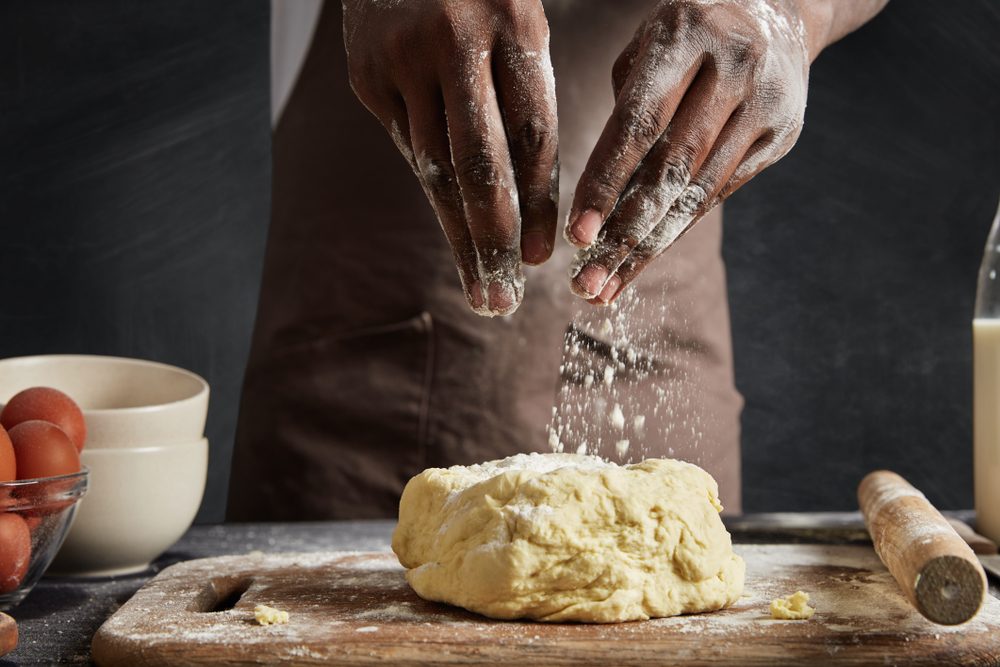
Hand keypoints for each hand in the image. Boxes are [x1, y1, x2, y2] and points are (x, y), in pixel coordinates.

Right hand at [343, 0, 558, 315]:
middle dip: (494, 238)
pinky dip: (434, 189)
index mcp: (513, 24)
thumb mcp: (519, 20)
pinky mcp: (366, 76)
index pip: (531, 134)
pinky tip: (455, 228)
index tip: (542, 257)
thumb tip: (529, 199)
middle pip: (477, 162)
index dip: (538, 203)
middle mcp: (454, 42)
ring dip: (460, 233)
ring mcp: (402, 60)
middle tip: (505, 298)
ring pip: (435, 167)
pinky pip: (409, 147)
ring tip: (481, 285)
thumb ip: (524, 93)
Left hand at [566, 0, 815, 303]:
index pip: (637, 124)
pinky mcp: (781, 136)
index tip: (575, 237)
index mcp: (685, 36)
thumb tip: (601, 193)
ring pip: (698, 192)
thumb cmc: (686, 31)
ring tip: (606, 287)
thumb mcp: (647, 42)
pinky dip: (677, 229)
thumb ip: (624, 107)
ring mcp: (765, 104)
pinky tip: (642, 259)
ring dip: (648, 247)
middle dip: (624, 234)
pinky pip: (719, 193)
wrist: (779, 9)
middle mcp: (733, 69)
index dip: (605, 184)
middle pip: (671, 169)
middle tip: (585, 285)